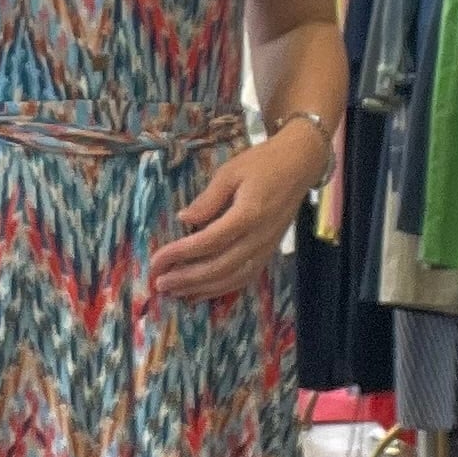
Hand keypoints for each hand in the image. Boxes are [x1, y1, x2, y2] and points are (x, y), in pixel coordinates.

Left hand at [151, 128, 327, 302]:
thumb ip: (208, 199)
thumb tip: (184, 218)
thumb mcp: (231, 172)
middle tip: (161, 283)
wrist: (300, 165)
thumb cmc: (263, 163)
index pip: (208, 242)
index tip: (157, 260)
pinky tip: (201, 293)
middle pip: (218, 267)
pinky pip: (245, 278)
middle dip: (187, 278)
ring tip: (176, 292)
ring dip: (202, 289)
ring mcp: (266, 248)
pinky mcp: (269, 252)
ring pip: (232, 278)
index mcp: (248, 215)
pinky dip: (222, 290)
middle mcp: (258, 237)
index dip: (180, 254)